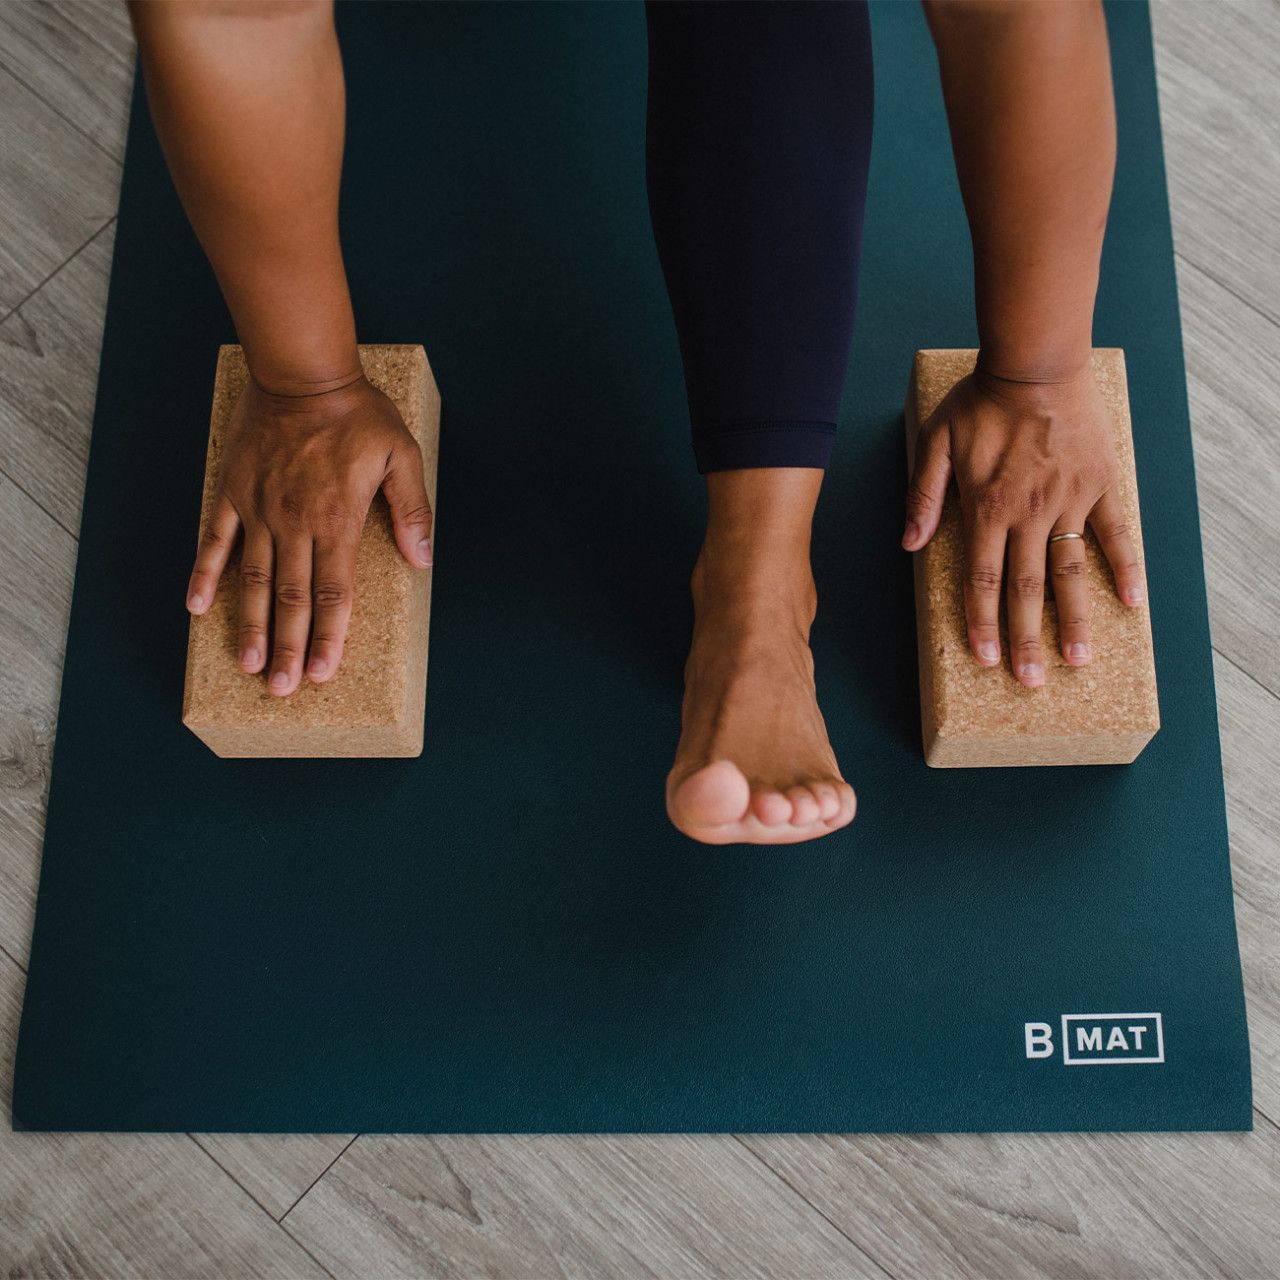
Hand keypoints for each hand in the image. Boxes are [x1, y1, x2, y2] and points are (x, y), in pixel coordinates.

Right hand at [186, 373, 433, 695]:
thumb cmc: (359, 414)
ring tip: (249, 664)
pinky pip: (215, 540)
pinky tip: (197, 607)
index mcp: (338, 521)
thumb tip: (424, 560)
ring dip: (251, 624)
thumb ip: (413, 511)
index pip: (335, 594)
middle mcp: (296, 524)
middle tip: (283, 689)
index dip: (330, 637)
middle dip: (290, 648)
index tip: (323, 673)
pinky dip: (205, 574)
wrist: (302, 372)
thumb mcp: (402, 457)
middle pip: (294, 599)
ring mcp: (260, 510)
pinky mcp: (234, 493)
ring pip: (254, 580)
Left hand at [902, 366, 1144, 686]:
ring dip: (1074, 619)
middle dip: (1025, 638)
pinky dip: (1125, 568)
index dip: (982, 622)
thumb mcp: (934, 443)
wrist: (1036, 362)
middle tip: (1030, 682)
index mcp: (987, 507)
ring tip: (1077, 660)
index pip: (981, 579)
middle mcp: (1028, 513)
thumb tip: (908, 545)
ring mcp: (1068, 502)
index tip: (986, 659)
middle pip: (1025, 588)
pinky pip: (1115, 534)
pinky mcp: (1099, 485)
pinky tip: (1132, 603)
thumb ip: (922, 496)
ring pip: (1070, 572)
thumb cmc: (980, 402)